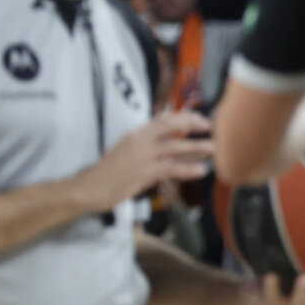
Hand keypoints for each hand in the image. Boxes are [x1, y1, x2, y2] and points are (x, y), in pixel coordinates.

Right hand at [74, 112, 213, 213]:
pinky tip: (201, 170)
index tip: (201, 119)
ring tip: (213, 148)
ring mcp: (142, 156)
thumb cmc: (111, 172)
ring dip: (197, 147)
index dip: (185, 117)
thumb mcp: (128, 150)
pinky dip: (188, 168)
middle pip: (172, 126)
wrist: (91, 187)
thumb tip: (174, 144)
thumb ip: (149, 145)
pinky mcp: (144, 173)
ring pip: (175, 147)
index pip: (164, 119)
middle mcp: (140, 140)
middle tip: (211, 129)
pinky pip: (171, 168)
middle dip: (193, 125)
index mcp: (136, 133)